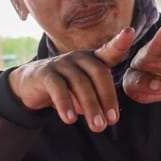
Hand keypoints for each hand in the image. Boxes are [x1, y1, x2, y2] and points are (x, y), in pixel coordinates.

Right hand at [6, 27, 135, 131]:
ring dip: (90, 106)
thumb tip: (109, 118)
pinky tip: (70, 120)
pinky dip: (65, 104)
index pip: (109, 50)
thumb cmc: (66, 88)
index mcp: (93, 59)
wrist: (31, 85)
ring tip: (98, 127)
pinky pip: (58, 88)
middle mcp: (79, 57)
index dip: (119, 42)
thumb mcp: (85, 92)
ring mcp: (62, 63)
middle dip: (107, 98)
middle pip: (98, 73)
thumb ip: (98, 100)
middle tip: (112, 121)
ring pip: (80, 83)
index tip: (130, 33)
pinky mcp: (45, 73)